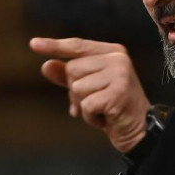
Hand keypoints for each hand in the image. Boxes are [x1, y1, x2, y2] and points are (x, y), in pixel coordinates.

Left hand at [29, 37, 150, 152]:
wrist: (141, 130)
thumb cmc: (113, 107)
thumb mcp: (89, 89)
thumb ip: (68, 76)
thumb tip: (46, 66)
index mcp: (112, 52)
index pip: (77, 46)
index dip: (54, 46)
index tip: (33, 44)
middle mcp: (117, 59)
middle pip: (72, 70)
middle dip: (76, 91)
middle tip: (96, 101)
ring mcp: (119, 74)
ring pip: (76, 88)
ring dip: (84, 106)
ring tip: (103, 110)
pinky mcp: (117, 93)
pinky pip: (85, 105)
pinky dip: (90, 117)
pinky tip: (106, 118)